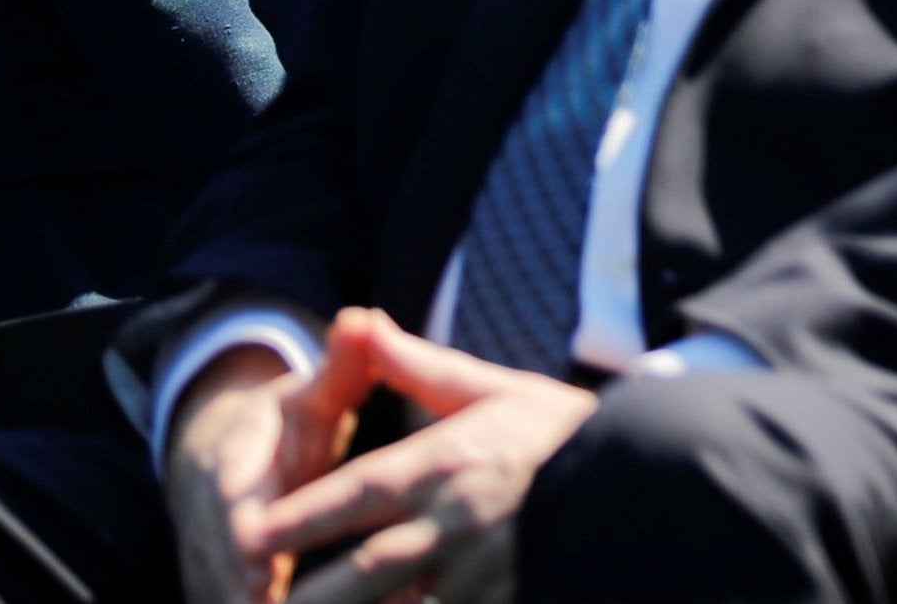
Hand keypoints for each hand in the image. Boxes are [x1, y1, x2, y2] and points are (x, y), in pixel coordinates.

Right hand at [167, 335, 373, 603]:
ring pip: (217, 592)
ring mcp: (207, 557)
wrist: (223, 450)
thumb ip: (342, 366)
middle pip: (220, 565)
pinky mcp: (214, 586)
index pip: (230, 502)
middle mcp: (209, 516)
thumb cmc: (287, 424)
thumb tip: (364, 318)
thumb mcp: (313, 392)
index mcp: (233, 462)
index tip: (260, 562)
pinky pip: (225, 601)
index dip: (244, 536)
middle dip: (245, 589)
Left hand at [252, 309, 597, 603]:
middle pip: (369, 570)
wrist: (643, 480)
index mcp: (446, 464)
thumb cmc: (556, 431)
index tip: (253, 531)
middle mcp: (457, 524)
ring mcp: (481, 575)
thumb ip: (416, 365)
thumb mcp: (486, 388)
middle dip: (313, 594)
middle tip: (258, 599)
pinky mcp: (505, 601)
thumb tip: (361, 321)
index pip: (360, 493)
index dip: (303, 515)